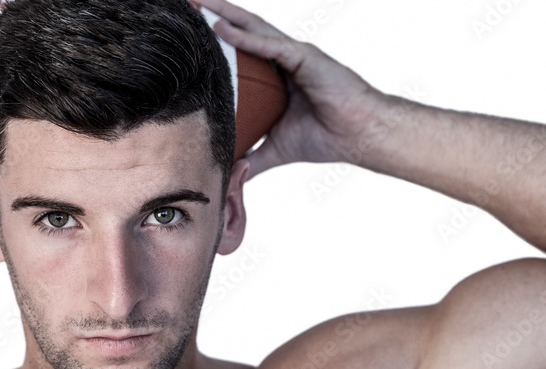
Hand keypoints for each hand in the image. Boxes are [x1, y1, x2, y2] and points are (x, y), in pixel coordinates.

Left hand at [196, 0, 387, 177]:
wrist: (358, 136)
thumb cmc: (327, 137)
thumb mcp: (276, 150)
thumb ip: (253, 158)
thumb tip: (230, 174)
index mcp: (276, 76)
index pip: (240, 52)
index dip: (216, 42)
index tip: (189, 37)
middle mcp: (283, 60)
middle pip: (243, 32)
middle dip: (215, 16)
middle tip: (187, 6)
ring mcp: (294, 55)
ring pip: (253, 28)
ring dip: (225, 14)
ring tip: (199, 4)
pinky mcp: (304, 57)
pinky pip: (270, 45)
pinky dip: (245, 37)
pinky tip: (221, 28)